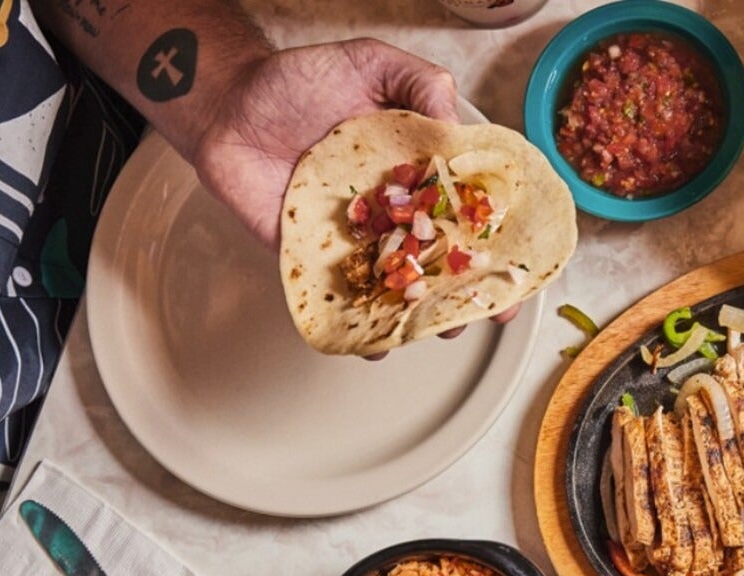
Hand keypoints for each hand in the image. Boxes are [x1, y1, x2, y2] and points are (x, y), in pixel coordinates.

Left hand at [184, 37, 514, 357]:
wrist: (228, 101)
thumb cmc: (297, 81)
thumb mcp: (371, 62)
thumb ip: (420, 85)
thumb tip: (456, 128)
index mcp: (418, 172)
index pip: (468, 213)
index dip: (497, 245)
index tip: (515, 274)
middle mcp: (393, 211)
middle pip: (439, 261)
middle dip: (463, 295)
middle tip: (477, 316)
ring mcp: (355, 238)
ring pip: (395, 286)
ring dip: (416, 316)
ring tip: (429, 332)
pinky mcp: (312, 257)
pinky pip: (339, 298)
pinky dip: (354, 325)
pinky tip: (371, 345)